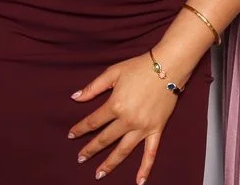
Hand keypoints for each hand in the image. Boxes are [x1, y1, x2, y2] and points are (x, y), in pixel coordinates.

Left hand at [69, 53, 179, 183]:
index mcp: (115, 105)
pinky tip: (139, 181)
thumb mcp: (113, 73)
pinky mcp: (156, 130)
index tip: (71, 136)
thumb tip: (75, 97)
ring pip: (123, 150)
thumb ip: (93, 87)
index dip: (81, 129)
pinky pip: (150, 153)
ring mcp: (142, 128)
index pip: (93, 122)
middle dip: (91, 149)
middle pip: (105, 139)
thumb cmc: (139, 67)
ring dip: (110, 163)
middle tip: (80, 158)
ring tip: (99, 174)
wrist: (168, 66)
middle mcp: (127, 120)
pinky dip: (145, 168)